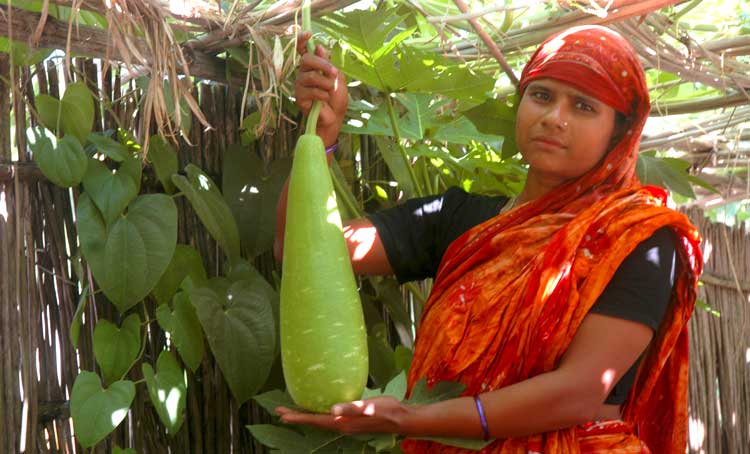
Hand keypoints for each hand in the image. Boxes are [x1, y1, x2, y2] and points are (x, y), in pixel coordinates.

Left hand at [276, 396, 411, 434]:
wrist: (400, 419)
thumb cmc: (386, 410)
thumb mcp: (369, 406)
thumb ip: (351, 408)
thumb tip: (332, 410)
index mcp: (342, 422)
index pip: (315, 420)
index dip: (298, 417)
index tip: (281, 414)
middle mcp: (341, 425)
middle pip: (313, 421)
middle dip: (296, 417)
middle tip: (279, 411)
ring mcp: (346, 423)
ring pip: (320, 420)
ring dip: (305, 416)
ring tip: (292, 411)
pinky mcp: (350, 420)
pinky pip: (328, 418)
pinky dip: (317, 413)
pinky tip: (318, 407)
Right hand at [295, 31, 347, 146]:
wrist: (335, 118)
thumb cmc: (336, 98)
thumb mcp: (337, 78)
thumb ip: (329, 64)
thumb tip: (320, 47)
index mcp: (312, 67)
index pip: (303, 50)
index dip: (302, 41)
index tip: (308, 34)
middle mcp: (303, 73)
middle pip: (307, 59)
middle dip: (322, 64)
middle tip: (333, 73)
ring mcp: (300, 85)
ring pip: (311, 76)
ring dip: (325, 83)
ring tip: (330, 91)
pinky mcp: (299, 97)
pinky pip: (311, 90)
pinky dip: (322, 95)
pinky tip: (324, 100)